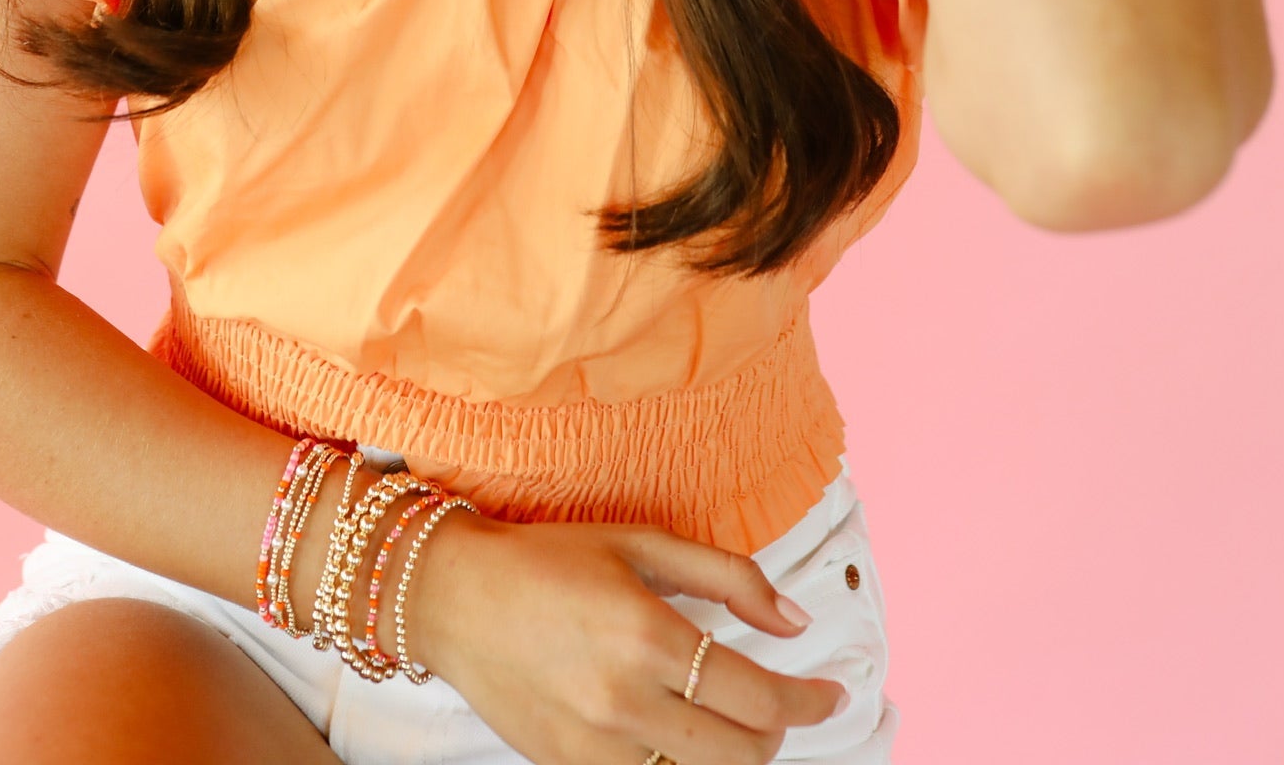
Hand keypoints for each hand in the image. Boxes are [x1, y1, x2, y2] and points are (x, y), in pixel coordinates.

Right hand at [404, 511, 847, 764]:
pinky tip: (678, 741)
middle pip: (738, 754)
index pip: (758, 696)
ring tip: (730, 726)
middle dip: (775, 736)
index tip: (830, 696)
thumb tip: (795, 619)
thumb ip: (728, 577)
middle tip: (778, 709)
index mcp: (647, 634)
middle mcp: (622, 700)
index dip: (809, 702)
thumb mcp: (643, 542)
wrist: (453, 596)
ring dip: (727, 758)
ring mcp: (591, 746)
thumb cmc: (550, 557)